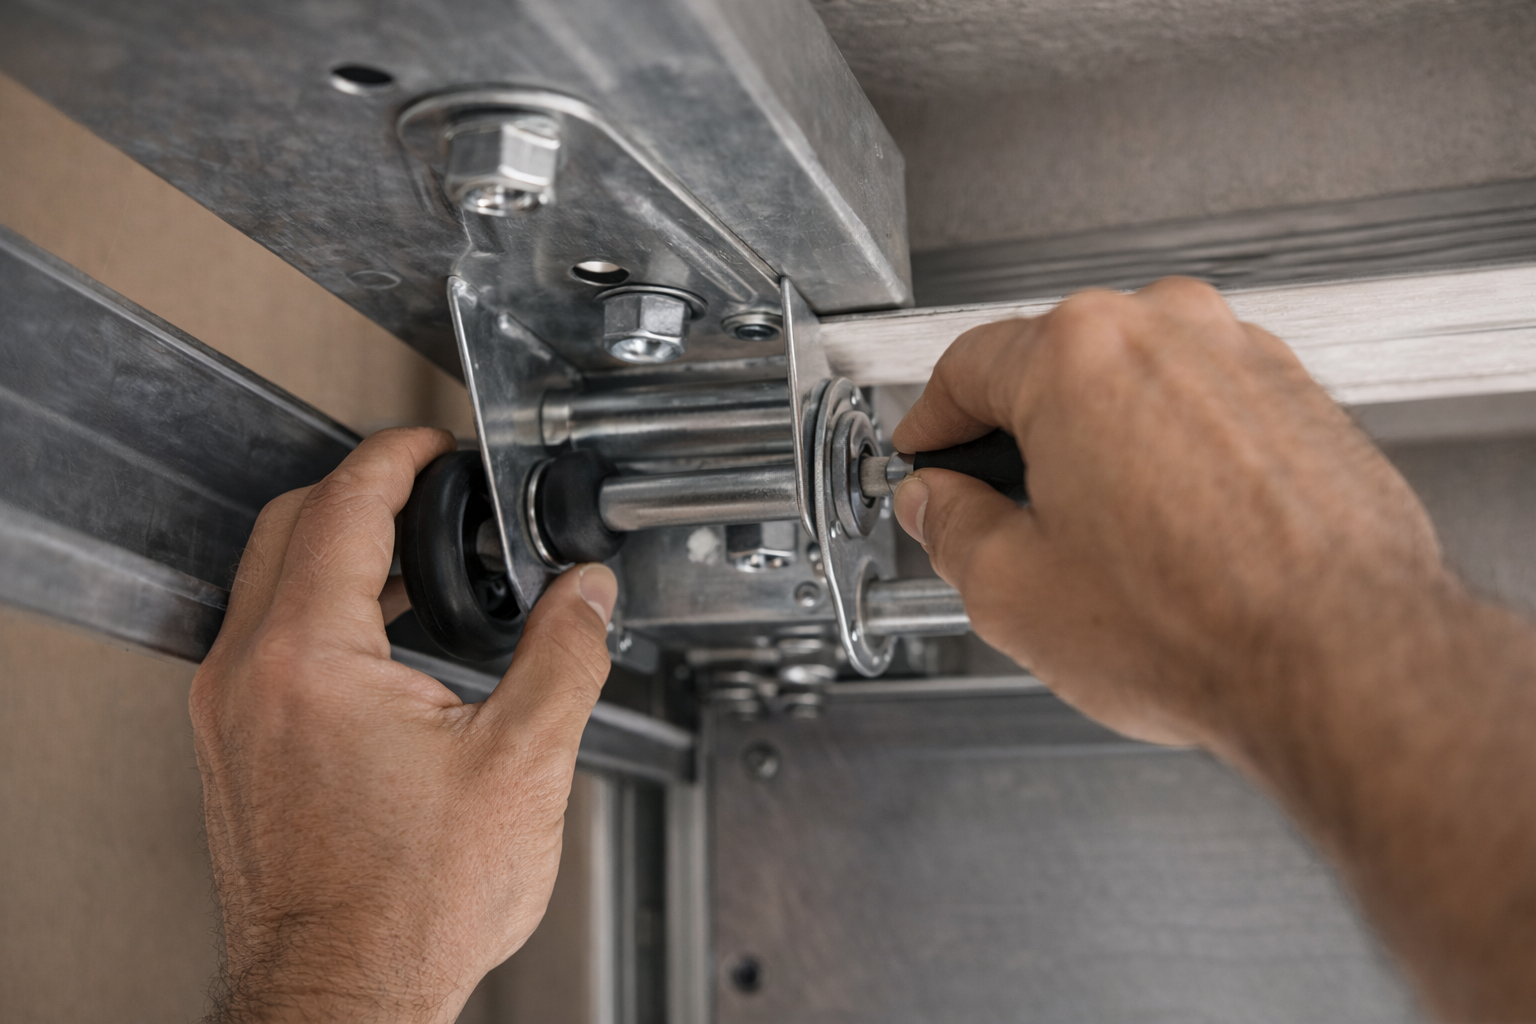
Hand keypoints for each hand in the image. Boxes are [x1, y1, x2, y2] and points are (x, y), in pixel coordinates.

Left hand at [189, 427, 617, 1022]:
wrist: (345, 996)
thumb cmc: (409, 907)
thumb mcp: (522, 766)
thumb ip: (565, 657)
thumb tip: (587, 596)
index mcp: (309, 659)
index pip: (343, 506)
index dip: (397, 456)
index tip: (432, 445)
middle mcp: (246, 676)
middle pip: (289, 526)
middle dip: (362, 489)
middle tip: (425, 485)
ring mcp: (228, 715)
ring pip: (268, 583)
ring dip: (339, 551)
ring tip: (420, 560)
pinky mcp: (233, 750)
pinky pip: (265, 640)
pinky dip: (318, 610)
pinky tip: (384, 642)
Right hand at [891, 277, 1447, 747]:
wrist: (1347, 662)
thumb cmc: (1203, 626)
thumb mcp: (1011, 590)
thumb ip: (950, 527)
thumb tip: (940, 505)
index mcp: (1078, 353)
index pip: (966, 367)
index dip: (930, 424)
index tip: (928, 457)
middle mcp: (1168, 329)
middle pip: (1052, 370)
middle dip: (1017, 442)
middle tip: (999, 517)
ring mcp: (1243, 358)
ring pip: (1132, 389)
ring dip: (1098, 451)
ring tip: (1099, 547)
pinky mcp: (1299, 399)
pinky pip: (1201, 413)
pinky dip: (1169, 460)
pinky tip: (1167, 541)